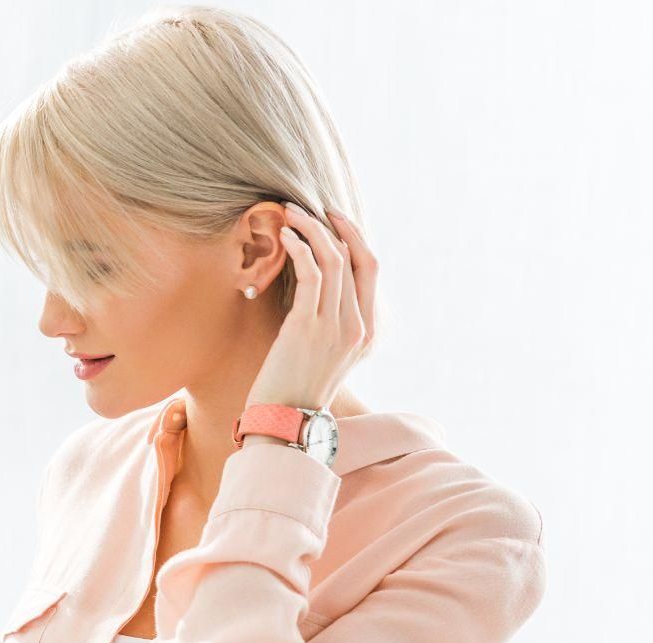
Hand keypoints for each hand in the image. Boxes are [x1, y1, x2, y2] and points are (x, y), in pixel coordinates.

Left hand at [246, 203, 377, 414]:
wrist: (282, 425)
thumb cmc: (292, 391)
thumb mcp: (321, 356)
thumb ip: (328, 325)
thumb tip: (312, 291)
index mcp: (367, 333)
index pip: (370, 270)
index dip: (354, 238)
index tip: (333, 219)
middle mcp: (358, 327)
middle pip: (358, 258)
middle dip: (334, 226)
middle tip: (309, 207)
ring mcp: (336, 327)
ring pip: (334, 260)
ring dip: (311, 230)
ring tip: (289, 214)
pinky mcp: (307, 327)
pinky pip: (311, 274)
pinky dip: (299, 248)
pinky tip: (285, 236)